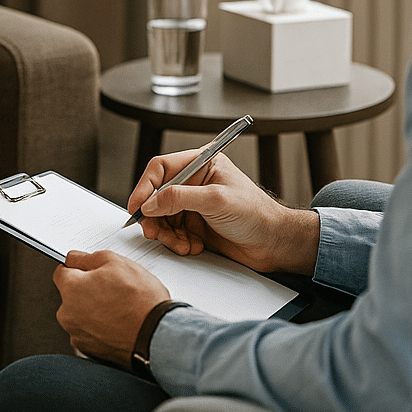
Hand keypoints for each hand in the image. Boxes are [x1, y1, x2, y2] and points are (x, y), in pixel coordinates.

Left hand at [53, 250, 168, 366]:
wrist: (158, 337)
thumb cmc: (141, 302)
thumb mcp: (116, 262)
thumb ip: (88, 258)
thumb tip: (75, 258)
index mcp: (71, 290)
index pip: (61, 272)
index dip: (77, 268)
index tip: (88, 270)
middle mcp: (68, 315)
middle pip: (71, 296)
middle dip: (86, 290)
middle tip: (111, 289)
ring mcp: (78, 336)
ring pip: (81, 315)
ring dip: (94, 310)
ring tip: (119, 308)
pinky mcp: (90, 352)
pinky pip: (91, 333)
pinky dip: (101, 328)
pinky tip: (119, 323)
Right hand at [127, 151, 319, 273]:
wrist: (275, 245)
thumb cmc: (256, 215)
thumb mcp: (216, 200)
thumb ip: (180, 198)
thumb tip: (149, 203)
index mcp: (200, 164)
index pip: (160, 168)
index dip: (145, 187)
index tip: (137, 207)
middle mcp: (193, 182)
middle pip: (156, 195)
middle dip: (154, 217)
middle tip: (154, 232)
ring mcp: (193, 204)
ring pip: (161, 217)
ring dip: (167, 234)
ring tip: (182, 245)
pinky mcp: (194, 225)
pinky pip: (172, 233)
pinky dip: (177, 243)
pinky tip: (193, 247)